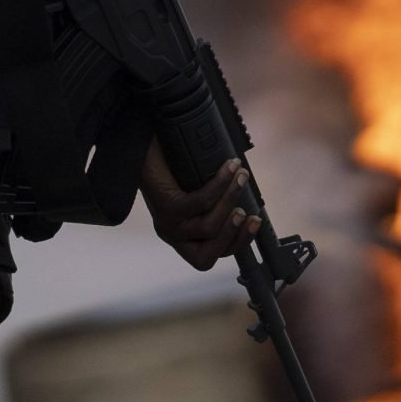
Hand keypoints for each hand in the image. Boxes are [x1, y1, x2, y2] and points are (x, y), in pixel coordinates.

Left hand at [142, 142, 261, 270]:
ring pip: (209, 228)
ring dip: (232, 201)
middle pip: (209, 254)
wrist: (144, 146)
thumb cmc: (173, 166)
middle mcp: (174, 236)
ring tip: (242, 177)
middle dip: (235, 233)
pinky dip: (220, 186)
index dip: (238, 243)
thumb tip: (249, 199)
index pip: (212, 256)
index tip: (255, 221)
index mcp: (183, 238)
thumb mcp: (199, 190)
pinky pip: (200, 203)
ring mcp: (168, 224)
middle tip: (249, 211)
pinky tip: (229, 168)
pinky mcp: (165, 207)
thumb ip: (218, 202)